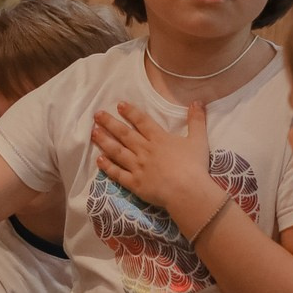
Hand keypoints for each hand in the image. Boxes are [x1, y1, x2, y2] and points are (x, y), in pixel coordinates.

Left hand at [93, 99, 219, 223]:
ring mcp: (138, 167)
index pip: (142, 121)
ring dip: (104, 141)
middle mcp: (145, 150)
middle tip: (97, 114)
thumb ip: (196, 120)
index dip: (130, 112)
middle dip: (110, 122)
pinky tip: (98, 160)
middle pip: (124, 134)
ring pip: (117, 151)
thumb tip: (197, 101)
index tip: (119, 104)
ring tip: (93, 132)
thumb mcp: (198, 140)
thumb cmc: (194, 166)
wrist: (187, 191)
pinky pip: (118, 174)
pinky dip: (107, 167)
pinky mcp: (135, 184)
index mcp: (159, 139)